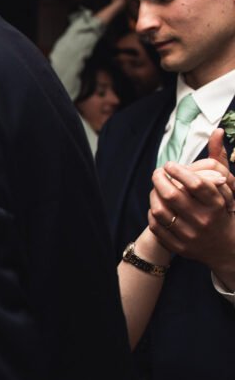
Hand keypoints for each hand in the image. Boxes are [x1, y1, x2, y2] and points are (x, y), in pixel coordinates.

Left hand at [148, 131, 234, 283]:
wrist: (226, 248)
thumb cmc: (223, 210)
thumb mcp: (226, 187)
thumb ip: (219, 159)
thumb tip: (217, 131)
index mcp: (217, 204)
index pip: (195, 184)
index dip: (178, 170)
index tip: (170, 164)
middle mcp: (204, 220)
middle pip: (172, 195)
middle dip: (159, 179)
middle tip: (158, 172)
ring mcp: (190, 235)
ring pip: (160, 210)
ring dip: (153, 195)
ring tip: (156, 188)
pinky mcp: (179, 247)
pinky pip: (156, 226)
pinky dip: (152, 213)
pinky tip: (157, 205)